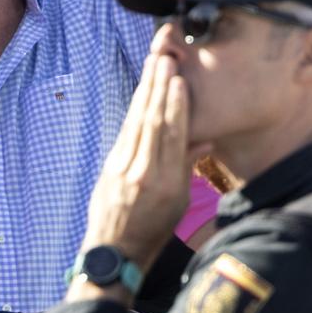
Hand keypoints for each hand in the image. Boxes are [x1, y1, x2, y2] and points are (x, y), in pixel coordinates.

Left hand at [78, 48, 208, 282]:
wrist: (114, 253)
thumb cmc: (153, 232)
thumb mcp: (178, 205)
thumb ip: (186, 168)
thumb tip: (202, 140)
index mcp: (165, 184)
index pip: (172, 137)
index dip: (176, 107)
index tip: (179, 81)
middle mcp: (143, 173)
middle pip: (152, 122)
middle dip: (159, 88)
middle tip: (165, 59)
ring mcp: (122, 168)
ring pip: (137, 122)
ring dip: (145, 91)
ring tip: (154, 66)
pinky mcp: (110, 166)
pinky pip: (125, 132)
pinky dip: (134, 110)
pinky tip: (140, 93)